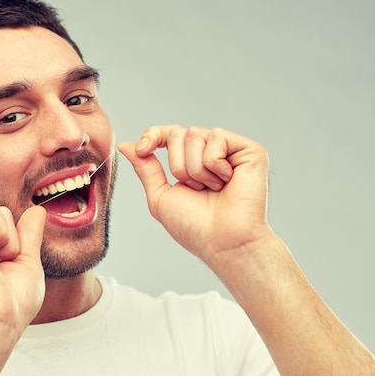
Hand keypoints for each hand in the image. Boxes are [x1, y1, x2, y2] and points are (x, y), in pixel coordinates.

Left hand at [119, 125, 271, 265]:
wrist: (222, 242)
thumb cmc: (194, 227)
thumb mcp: (160, 195)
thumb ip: (145, 167)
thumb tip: (125, 144)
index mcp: (191, 162)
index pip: (168, 134)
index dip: (153, 135)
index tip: (144, 149)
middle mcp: (211, 153)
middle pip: (178, 133)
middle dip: (178, 165)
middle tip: (195, 189)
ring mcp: (231, 150)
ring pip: (195, 134)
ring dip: (195, 169)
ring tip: (212, 188)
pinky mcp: (250, 150)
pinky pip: (217, 137)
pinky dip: (214, 164)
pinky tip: (227, 181)